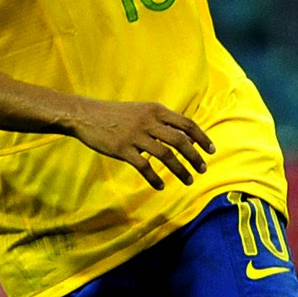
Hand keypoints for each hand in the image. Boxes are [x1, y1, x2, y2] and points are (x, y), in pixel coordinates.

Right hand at [70, 98, 214, 189]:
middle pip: (180, 141)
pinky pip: (144, 167)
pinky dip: (154, 178)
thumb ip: (161, 121)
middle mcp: (148, 121)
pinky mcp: (122, 149)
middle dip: (194, 157)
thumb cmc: (116, 114)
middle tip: (202, 169)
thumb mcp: (141, 111)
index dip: (201, 137)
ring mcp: (135, 135)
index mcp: (155, 110)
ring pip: (165, 155)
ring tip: (188, 180)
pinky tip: (160, 187)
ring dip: (180, 170)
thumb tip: (184, 137)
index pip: (186, 124)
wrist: (86, 115)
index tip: (211, 151)